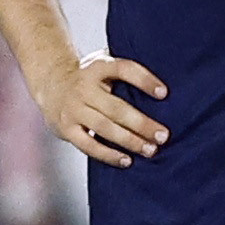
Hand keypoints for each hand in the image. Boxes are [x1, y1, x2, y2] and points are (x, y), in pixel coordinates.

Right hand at [28, 53, 169, 165]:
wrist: (52, 82)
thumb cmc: (92, 76)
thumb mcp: (106, 64)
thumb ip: (128, 71)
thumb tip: (172, 77)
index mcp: (98, 67)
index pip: (124, 69)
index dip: (144, 80)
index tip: (164, 93)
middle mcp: (84, 87)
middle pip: (116, 108)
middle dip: (142, 123)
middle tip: (164, 136)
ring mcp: (73, 109)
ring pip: (104, 128)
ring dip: (130, 141)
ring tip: (151, 150)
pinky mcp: (66, 128)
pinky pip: (88, 144)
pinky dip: (108, 154)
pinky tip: (127, 160)